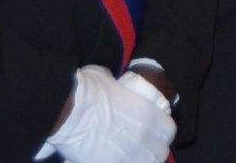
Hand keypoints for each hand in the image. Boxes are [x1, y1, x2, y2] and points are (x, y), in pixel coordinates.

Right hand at [45, 64, 174, 162]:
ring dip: (140, 159)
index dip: (161, 132)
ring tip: (129, 156)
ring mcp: (128, 155)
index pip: (169, 131)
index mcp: (149, 114)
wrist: (67, 111)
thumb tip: (114, 87)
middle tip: (141, 146)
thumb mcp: (111, 80)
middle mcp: (144, 137)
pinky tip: (114, 159)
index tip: (153, 131)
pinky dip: (122, 162)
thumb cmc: (89, 90)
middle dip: (153, 150)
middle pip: (160, 153)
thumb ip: (121, 90)